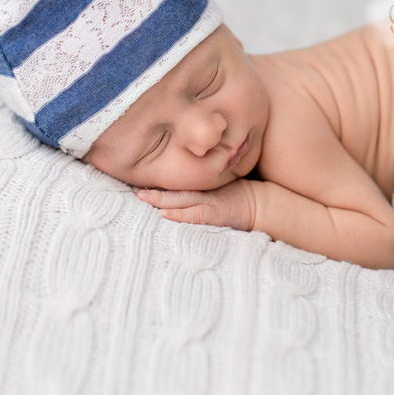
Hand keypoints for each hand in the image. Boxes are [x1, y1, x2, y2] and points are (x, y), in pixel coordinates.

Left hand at [135, 179, 257, 230]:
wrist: (262, 204)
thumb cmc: (240, 196)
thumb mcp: (219, 187)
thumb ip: (202, 186)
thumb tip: (179, 183)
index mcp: (202, 186)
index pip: (176, 183)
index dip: (157, 181)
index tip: (136, 180)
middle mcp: (203, 192)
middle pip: (173, 190)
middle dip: (153, 189)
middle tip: (132, 186)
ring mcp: (210, 202)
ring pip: (180, 200)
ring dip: (160, 199)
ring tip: (141, 196)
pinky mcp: (216, 214)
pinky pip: (195, 214)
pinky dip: (180, 214)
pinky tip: (165, 214)